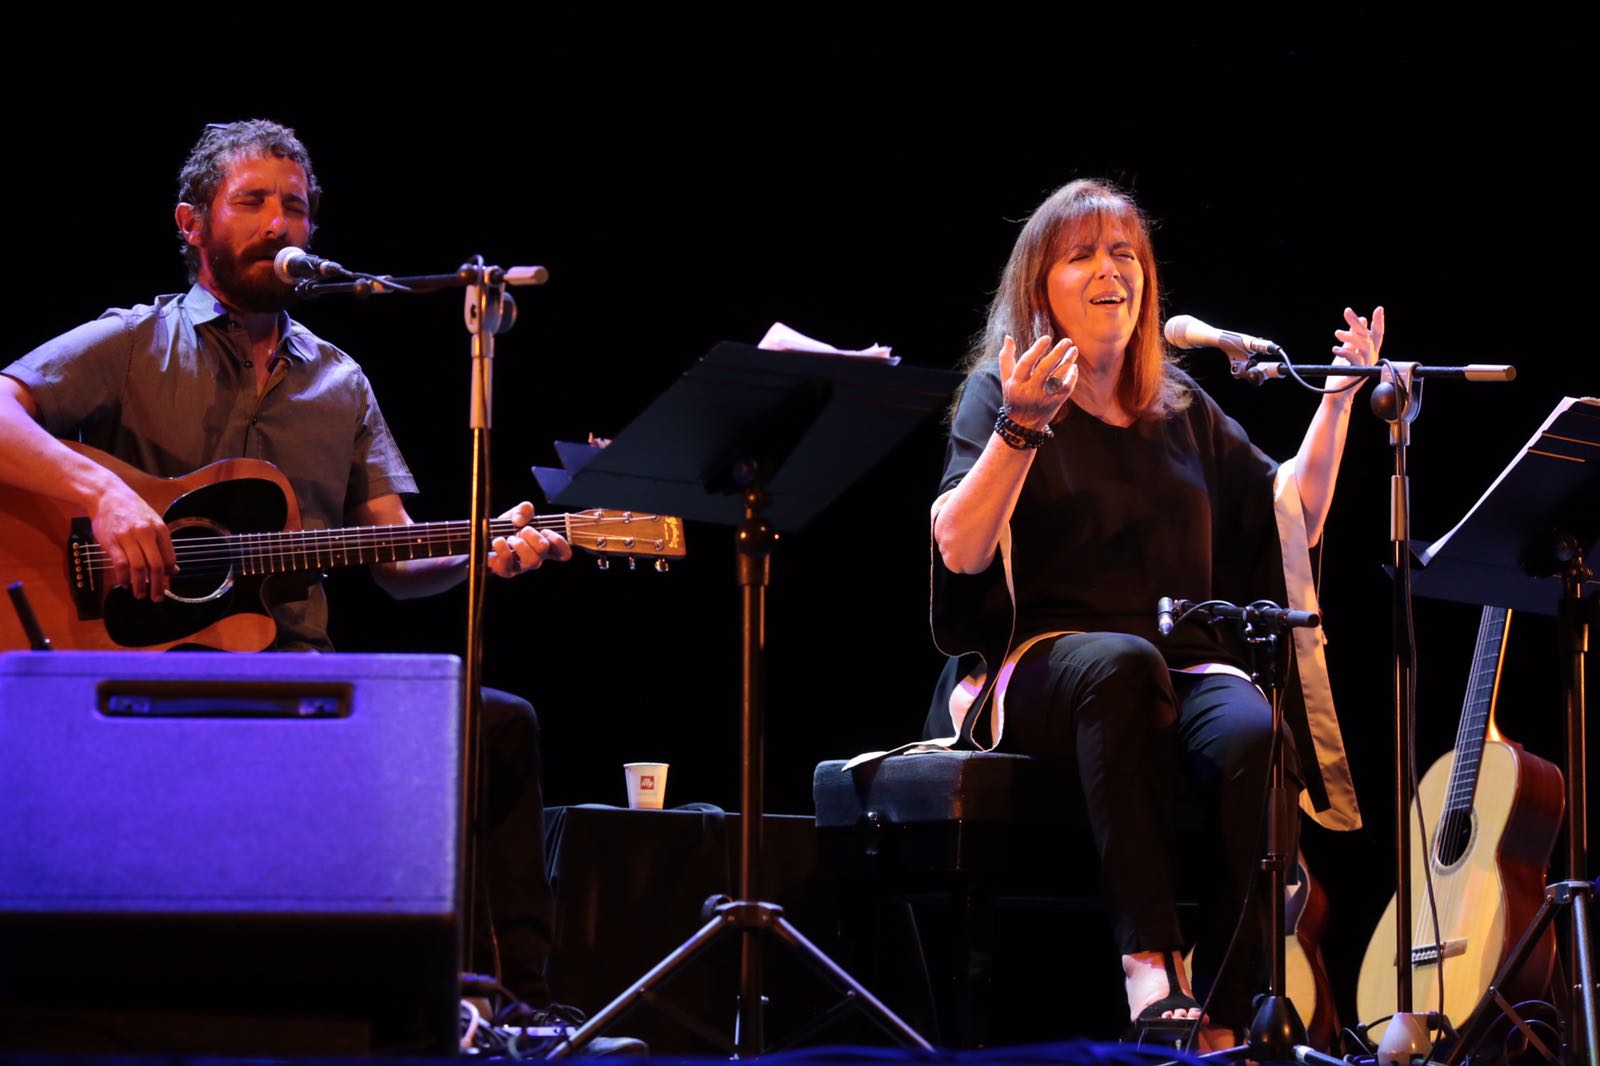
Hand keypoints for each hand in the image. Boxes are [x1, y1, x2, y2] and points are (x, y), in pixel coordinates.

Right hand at [91, 482, 176, 600]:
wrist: (107, 495)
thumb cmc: (132, 511)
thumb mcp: (153, 522)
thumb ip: (163, 545)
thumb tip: (173, 569)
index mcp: (160, 529)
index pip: (169, 558)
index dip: (168, 574)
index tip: (166, 585)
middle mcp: (146, 533)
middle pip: (156, 565)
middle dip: (158, 586)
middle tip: (157, 598)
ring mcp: (128, 537)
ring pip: (138, 567)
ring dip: (140, 585)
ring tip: (140, 595)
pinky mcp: (111, 541)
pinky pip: (120, 564)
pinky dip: (123, 577)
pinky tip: (123, 584)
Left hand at [489, 501, 572, 577]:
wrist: (486, 538)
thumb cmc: (507, 528)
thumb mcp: (518, 513)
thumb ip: (524, 510)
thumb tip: (519, 520)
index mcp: (543, 547)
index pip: (563, 553)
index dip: (560, 543)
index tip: (546, 531)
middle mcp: (535, 558)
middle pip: (544, 551)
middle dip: (533, 535)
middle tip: (523, 530)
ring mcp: (521, 567)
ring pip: (531, 561)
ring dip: (520, 544)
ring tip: (511, 537)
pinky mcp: (506, 571)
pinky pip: (508, 563)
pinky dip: (502, 548)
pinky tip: (499, 540)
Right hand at [998, 333, 1078, 429]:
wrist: (1021, 424)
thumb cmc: (1014, 396)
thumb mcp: (1006, 379)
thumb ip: (1006, 358)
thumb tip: (1008, 337)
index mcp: (1016, 383)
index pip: (1026, 362)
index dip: (1037, 349)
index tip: (1047, 338)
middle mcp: (1029, 391)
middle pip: (1045, 368)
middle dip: (1057, 353)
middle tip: (1067, 341)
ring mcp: (1042, 398)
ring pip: (1058, 377)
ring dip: (1067, 362)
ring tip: (1073, 350)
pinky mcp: (1054, 404)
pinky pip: (1066, 389)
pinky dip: (1071, 377)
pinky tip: (1073, 367)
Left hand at [1330, 305, 1383, 392]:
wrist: (1336, 393)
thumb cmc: (1342, 372)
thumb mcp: (1347, 350)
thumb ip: (1353, 336)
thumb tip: (1362, 319)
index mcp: (1370, 351)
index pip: (1377, 334)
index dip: (1379, 322)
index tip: (1379, 309)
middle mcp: (1371, 358)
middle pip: (1368, 336)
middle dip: (1358, 322)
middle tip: (1347, 312)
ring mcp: (1366, 366)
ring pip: (1364, 346)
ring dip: (1350, 337)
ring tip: (1337, 333)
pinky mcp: (1358, 373)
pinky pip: (1355, 358)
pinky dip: (1345, 351)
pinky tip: (1336, 349)